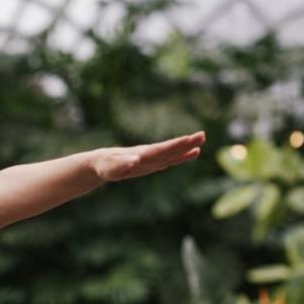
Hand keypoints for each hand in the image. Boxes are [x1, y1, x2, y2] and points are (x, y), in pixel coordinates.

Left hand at [91, 131, 205, 181]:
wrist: (100, 163)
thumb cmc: (105, 166)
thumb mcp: (111, 168)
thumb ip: (122, 164)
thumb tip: (133, 161)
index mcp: (141, 154)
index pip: (161, 149)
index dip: (175, 145)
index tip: (189, 139)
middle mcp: (149, 154)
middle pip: (170, 148)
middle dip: (185, 143)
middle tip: (202, 135)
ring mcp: (151, 158)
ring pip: (172, 152)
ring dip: (186, 148)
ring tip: (201, 141)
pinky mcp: (152, 162)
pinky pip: (169, 158)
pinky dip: (180, 156)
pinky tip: (191, 153)